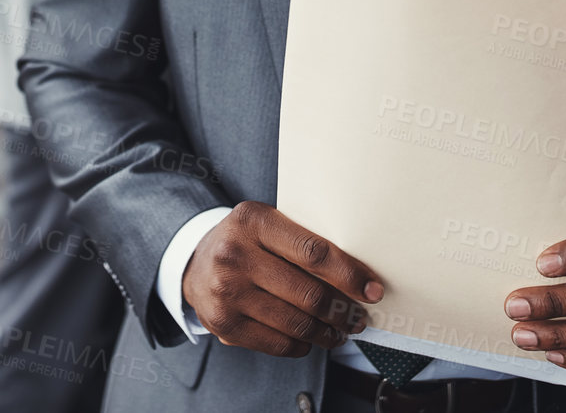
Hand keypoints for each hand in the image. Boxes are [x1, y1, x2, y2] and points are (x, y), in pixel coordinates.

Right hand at [182, 200, 382, 357]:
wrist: (194, 263)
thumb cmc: (244, 242)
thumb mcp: (267, 224)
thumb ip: (303, 242)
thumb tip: (358, 276)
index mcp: (253, 221)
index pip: (313, 253)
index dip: (349, 275)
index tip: (372, 290)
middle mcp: (235, 254)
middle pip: (308, 293)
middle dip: (342, 310)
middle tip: (357, 317)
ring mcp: (227, 291)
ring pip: (296, 323)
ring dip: (327, 333)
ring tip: (338, 332)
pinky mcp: (223, 323)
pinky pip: (278, 343)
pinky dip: (302, 344)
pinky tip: (309, 338)